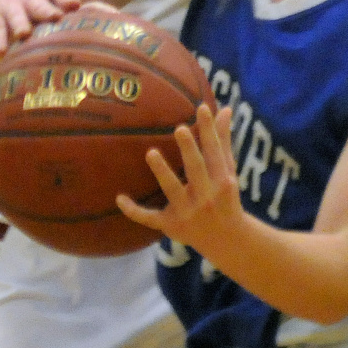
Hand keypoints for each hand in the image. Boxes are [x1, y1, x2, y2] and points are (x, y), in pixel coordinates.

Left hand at [116, 105, 241, 249]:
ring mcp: (187, 212)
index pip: (215, 151)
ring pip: (172, 191)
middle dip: (189, 150)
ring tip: (151, 152)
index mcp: (222, 179)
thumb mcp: (228, 169)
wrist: (227, 240)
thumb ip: (223, 140)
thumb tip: (224, 109)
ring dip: (162, 172)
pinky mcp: (171, 225)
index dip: (209, 130)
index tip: (201, 108)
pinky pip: (150, 218)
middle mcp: (206, 196)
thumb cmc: (225, 195)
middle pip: (196, 169)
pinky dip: (134, 211)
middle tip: (179, 128)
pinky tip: (119, 198)